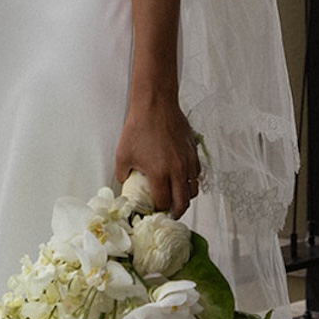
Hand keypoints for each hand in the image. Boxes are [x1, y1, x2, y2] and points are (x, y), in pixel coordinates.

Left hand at [115, 94, 201, 218]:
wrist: (155, 104)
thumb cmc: (138, 127)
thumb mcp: (122, 153)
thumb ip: (123, 173)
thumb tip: (125, 182)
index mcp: (159, 174)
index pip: (164, 203)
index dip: (160, 211)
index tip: (155, 212)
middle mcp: (177, 170)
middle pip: (183, 202)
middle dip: (176, 212)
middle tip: (170, 214)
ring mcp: (187, 161)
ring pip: (193, 189)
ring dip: (186, 197)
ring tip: (177, 197)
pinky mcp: (193, 151)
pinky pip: (196, 173)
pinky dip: (191, 180)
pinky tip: (183, 178)